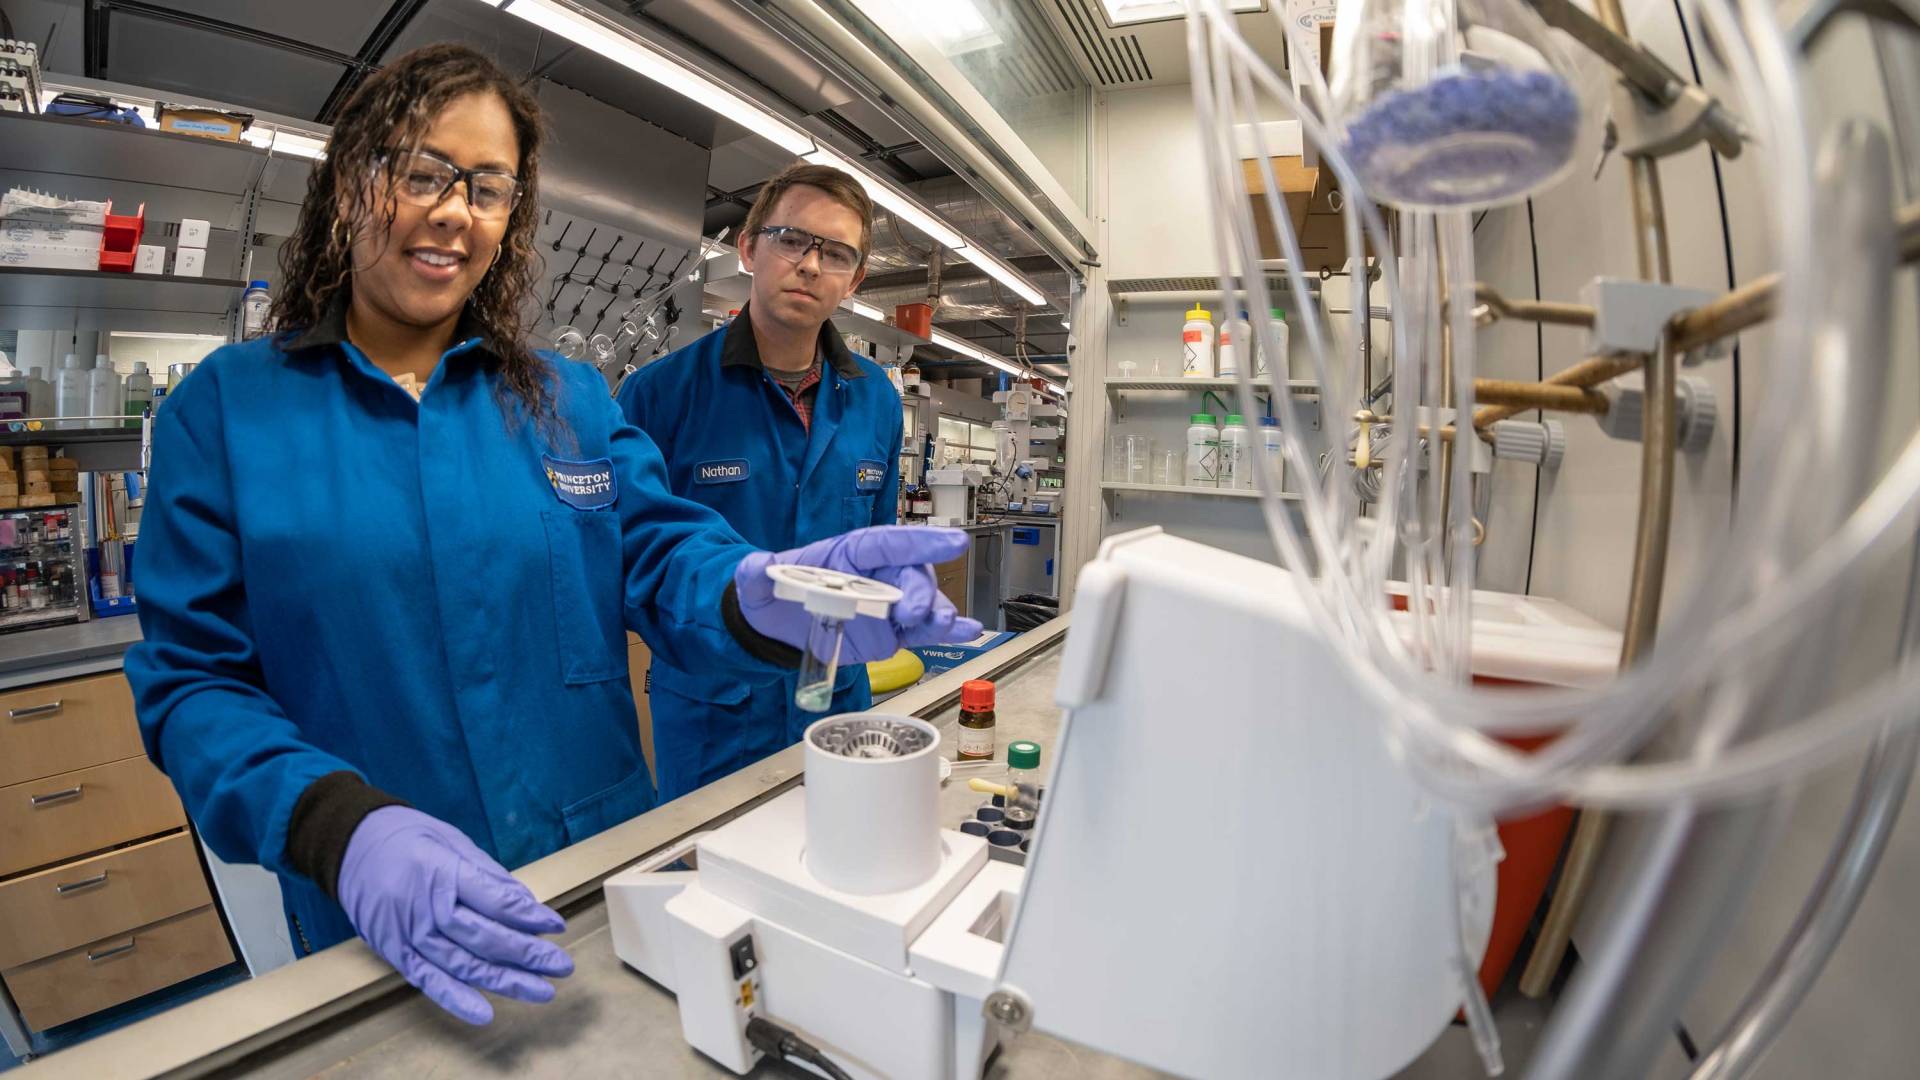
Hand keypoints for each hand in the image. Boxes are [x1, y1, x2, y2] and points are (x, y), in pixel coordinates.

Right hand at [338, 806, 573, 1024]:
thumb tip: (525, 904)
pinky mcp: (395, 952)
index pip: (496, 902)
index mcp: (443, 871)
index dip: (530, 917)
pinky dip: (455, 999)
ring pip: (463, 965)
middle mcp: (426, 907)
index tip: (557, 926)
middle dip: (528, 955)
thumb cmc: (407, 837)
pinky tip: (484, 1012)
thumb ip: (489, 875)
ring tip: (541, 990)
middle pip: (485, 939)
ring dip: (505, 981)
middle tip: (561, 965)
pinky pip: (427, 980)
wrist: (350, 845)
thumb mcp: (452, 840)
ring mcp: (409, 933)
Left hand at [735, 526, 985, 663]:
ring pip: (925, 604)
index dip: (920, 542)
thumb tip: (755, 565)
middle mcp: (877, 575)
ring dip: (939, 613)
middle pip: (911, 575)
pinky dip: (950, 632)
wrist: (777, 627)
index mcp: (851, 553)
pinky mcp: (894, 632)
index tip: (951, 541)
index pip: (888, 543)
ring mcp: (890, 604)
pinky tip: (970, 633)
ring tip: (946, 626)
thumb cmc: (775, 594)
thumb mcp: (757, 584)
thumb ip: (755, 574)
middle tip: (916, 611)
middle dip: (920, 591)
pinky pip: (925, 631)